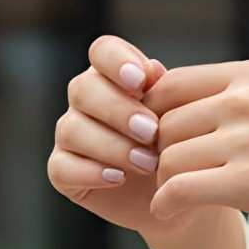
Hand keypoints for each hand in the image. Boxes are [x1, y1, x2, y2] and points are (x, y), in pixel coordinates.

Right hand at [48, 36, 188, 236]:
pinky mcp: (64, 172)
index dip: (116, 61)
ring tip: (148, 163)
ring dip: (112, 146)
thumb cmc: (184, 151)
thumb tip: (154, 71)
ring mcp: (72, 135)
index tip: (140, 81)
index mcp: (114, 76)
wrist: (181, 197)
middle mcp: (87, 100)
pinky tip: (118, 178)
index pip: (102, 51)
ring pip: (72, 129)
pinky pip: (62, 168)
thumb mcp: (186, 121)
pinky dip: (90, 173)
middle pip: (83, 88)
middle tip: (152, 132)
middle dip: (119, 110)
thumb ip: (170, 93)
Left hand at [145, 60, 248, 246]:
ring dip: (165, 183)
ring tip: (179, 201)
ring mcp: (247, 140)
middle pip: (163, 124)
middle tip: (170, 182)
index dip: (154, 119)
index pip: (168, 86)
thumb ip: (243, 104)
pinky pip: (180, 189)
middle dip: (158, 155)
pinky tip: (173, 214)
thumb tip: (194, 115)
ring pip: (168, 158)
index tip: (167, 148)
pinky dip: (168, 204)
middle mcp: (244, 100)